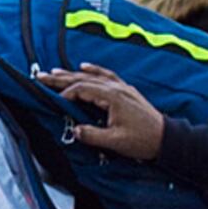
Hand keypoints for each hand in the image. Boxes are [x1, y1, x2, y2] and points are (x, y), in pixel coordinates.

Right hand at [35, 66, 162, 160]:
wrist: (165, 138)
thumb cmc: (142, 140)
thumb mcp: (115, 141)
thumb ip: (93, 135)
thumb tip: (74, 130)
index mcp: (112, 98)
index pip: (82, 90)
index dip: (65, 94)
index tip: (52, 102)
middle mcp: (116, 88)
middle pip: (83, 79)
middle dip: (61, 78)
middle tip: (41, 76)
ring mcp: (122, 88)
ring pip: (93, 76)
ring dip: (73, 73)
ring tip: (55, 72)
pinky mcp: (126, 91)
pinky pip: (106, 75)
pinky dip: (94, 70)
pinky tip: (85, 67)